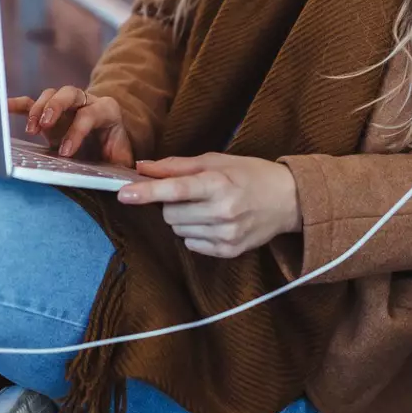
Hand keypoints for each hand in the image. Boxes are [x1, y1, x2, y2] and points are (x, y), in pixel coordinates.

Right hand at [6, 86, 135, 167]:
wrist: (109, 145)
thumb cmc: (115, 154)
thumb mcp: (121, 161)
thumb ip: (120, 168)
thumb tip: (122, 184)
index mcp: (107, 111)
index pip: (90, 114)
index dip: (77, 131)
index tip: (65, 153)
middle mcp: (86, 102)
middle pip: (70, 93)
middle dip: (56, 107)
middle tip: (44, 126)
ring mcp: (66, 105)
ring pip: (51, 94)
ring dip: (38, 109)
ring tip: (30, 130)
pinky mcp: (49, 112)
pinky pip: (31, 102)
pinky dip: (18, 105)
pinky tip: (3, 108)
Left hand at [115, 153, 300, 258]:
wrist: (288, 200)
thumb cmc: (250, 174)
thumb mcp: (216, 161)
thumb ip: (176, 166)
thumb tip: (142, 168)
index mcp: (218, 184)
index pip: (175, 189)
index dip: (147, 192)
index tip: (123, 194)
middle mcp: (222, 212)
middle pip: (170, 214)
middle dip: (170, 203)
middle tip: (190, 194)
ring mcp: (226, 235)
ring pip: (178, 231)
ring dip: (183, 219)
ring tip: (205, 207)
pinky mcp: (229, 251)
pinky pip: (192, 245)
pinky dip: (194, 233)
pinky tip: (213, 222)